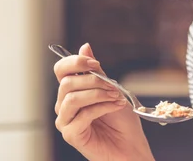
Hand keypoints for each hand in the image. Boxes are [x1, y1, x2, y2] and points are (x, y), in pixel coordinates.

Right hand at [53, 43, 153, 160]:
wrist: (131, 146)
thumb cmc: (122, 121)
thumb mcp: (111, 89)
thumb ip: (96, 71)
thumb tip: (85, 47)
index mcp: (72, 91)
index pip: (61, 69)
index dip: (75, 62)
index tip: (96, 64)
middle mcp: (64, 105)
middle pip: (66, 83)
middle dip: (93, 81)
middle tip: (113, 86)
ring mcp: (65, 121)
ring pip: (72, 98)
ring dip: (98, 94)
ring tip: (116, 97)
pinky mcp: (70, 134)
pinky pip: (82, 115)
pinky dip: (101, 108)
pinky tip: (114, 108)